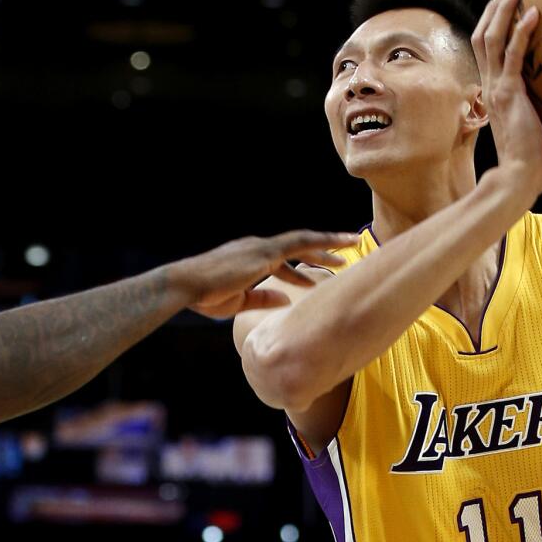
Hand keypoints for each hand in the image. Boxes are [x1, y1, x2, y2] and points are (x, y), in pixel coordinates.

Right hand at [173, 230, 358, 318]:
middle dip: (323, 247)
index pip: (281, 263)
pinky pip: (299, 244)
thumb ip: (263, 298)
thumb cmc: (206, 295)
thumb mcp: (238, 301)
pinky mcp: (264, 252)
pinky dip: (320, 245)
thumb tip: (287, 300)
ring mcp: (261, 247)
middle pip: (297, 245)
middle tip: (346, 249)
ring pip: (303, 240)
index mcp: (250, 258)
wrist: (188, 284)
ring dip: (329, 242)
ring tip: (353, 243)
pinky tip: (337, 254)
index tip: (317, 276)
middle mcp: (257, 247)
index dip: (300, 271)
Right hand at [470, 0, 541, 193]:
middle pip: (483, 38)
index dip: (495, 28)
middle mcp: (492, 86)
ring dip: (502, 11)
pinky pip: (514, 55)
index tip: (507, 8)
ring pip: (491, 39)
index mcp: (497, 93)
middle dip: (494, 10)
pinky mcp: (509, 93)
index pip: (489, 53)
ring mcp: (498, 88)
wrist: (521, 178)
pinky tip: (535, 14)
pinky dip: (522, 32)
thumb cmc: (536, 162)